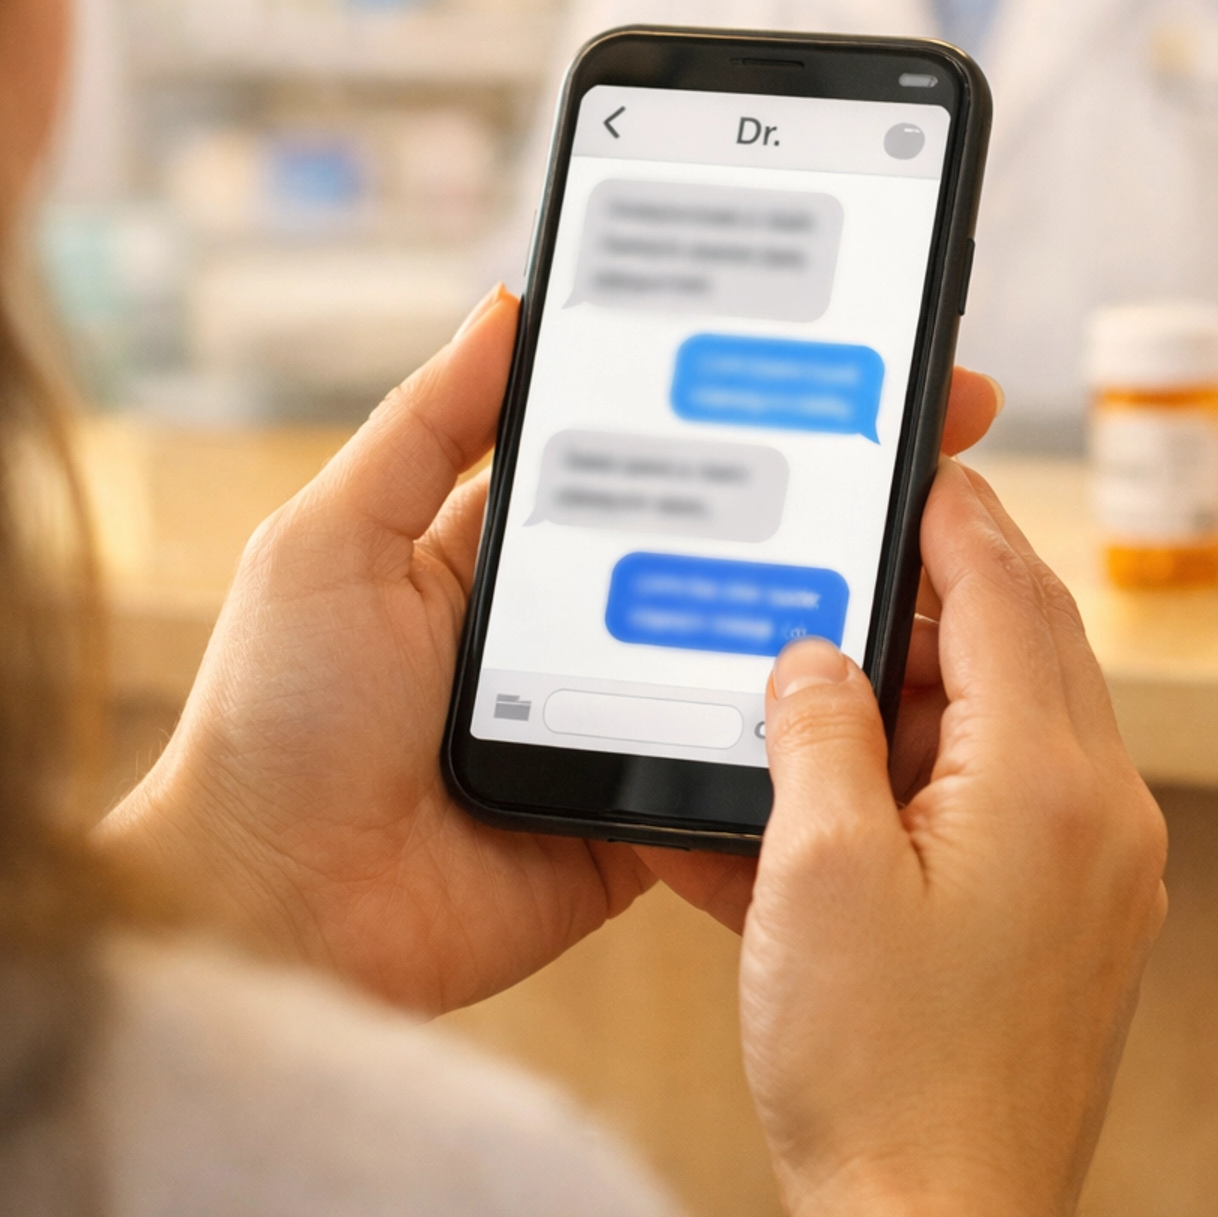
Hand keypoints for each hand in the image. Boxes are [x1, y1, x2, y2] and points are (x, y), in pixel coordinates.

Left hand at [103, 285, 1001, 1015]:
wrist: (277, 915)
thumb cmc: (274, 721)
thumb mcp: (330, 541)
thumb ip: (425, 429)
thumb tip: (509, 302)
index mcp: (510, 548)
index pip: (651, 450)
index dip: (739, 397)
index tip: (833, 344)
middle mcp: (581, 623)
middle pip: (726, 539)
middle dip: (830, 485)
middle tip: (939, 426)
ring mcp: (621, 719)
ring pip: (756, 648)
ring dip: (840, 606)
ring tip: (943, 547)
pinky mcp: (644, 813)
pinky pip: (746, 766)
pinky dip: (814, 735)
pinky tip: (896, 681)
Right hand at [736, 462, 1167, 1216]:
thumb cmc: (875, 1067)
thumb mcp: (810, 871)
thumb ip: (813, 730)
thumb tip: (812, 655)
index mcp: (1047, 780)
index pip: (1004, 591)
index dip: (948, 514)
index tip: (907, 457)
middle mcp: (1097, 813)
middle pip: (1021, 646)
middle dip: (928, 593)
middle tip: (838, 562)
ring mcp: (1093, 872)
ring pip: (1008, 721)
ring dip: (916, 687)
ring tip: (811, 683)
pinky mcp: (1068, 924)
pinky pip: (1000, 801)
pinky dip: (922, 772)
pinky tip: (829, 788)